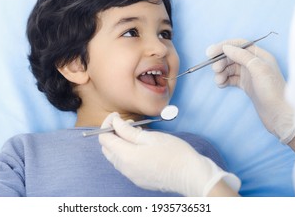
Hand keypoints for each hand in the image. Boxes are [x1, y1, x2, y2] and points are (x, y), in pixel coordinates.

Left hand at [99, 113, 240, 195]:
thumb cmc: (175, 153)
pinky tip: (141, 146)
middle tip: (126, 123)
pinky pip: (125, 165)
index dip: (107, 124)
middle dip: (112, 133)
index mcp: (126, 156)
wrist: (191, 176)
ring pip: (115, 157)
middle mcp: (125, 168)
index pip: (104, 138)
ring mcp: (131, 176)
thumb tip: (114, 122)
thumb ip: (128, 130)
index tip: (116, 115)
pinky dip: (127, 153)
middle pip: (107, 148)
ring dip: (120, 143)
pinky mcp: (139, 179)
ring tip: (136, 133)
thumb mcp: (150, 136)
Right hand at [206, 40, 294, 143]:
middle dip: (221, 61)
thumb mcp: (258, 69)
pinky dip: (224, 80)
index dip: (223, 46)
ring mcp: (249, 75)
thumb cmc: (273, 91)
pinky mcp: (246, 85)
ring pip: (230, 68)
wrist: (278, 114)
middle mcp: (254, 63)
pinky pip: (231, 79)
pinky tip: (221, 85)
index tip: (210, 53)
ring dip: (221, 72)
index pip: (239, 45)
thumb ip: (242, 56)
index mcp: (260, 55)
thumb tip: (226, 47)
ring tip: (218, 81)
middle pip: (232, 56)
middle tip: (215, 69)